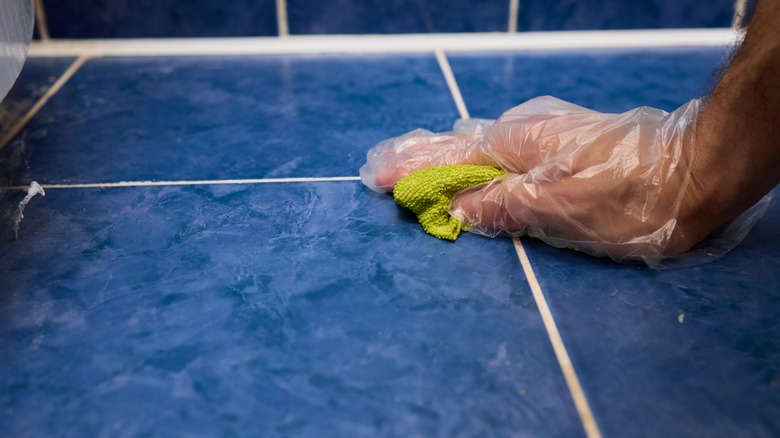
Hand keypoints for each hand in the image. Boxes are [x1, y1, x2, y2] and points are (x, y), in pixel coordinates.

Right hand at [361, 96, 705, 264]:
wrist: (694, 174)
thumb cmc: (626, 197)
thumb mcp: (558, 208)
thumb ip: (501, 206)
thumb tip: (455, 207)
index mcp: (514, 146)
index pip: (448, 158)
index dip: (411, 170)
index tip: (376, 178)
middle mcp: (523, 136)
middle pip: (458, 146)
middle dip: (419, 158)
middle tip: (382, 169)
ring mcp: (543, 141)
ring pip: (479, 148)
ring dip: (444, 160)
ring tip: (413, 167)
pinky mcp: (562, 151)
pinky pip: (502, 155)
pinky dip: (474, 164)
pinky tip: (470, 169)